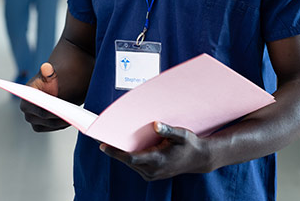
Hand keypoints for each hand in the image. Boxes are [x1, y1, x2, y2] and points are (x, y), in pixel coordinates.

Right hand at [20, 63, 70, 131]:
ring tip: (74, 117)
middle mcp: (26, 110)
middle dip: (59, 118)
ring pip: (49, 125)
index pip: (41, 110)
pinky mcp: (39, 125)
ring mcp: (32, 119)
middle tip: (73, 115)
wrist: (53, 84)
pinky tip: (70, 118)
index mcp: (26, 97)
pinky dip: (61, 124)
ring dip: (62, 122)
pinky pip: (51, 128)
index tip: (66, 111)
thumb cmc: (52, 79)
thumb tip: (46, 67)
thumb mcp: (51, 75)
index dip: (54, 112)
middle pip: (45, 119)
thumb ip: (49, 73)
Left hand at [99, 122, 214, 180]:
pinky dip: (129, 157)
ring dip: (121, 154)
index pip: (131, 158)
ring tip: (109, 140)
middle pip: (127, 160)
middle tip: (100, 137)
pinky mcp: (152, 175)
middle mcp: (153, 170)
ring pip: (131, 164)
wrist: (199, 159)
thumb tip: (155, 124)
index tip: (102, 145)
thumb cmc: (189, 144)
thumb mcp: (181, 134)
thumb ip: (167, 130)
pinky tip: (124, 147)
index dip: (115, 152)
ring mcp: (152, 175)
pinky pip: (136, 166)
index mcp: (158, 160)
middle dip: (114, 150)